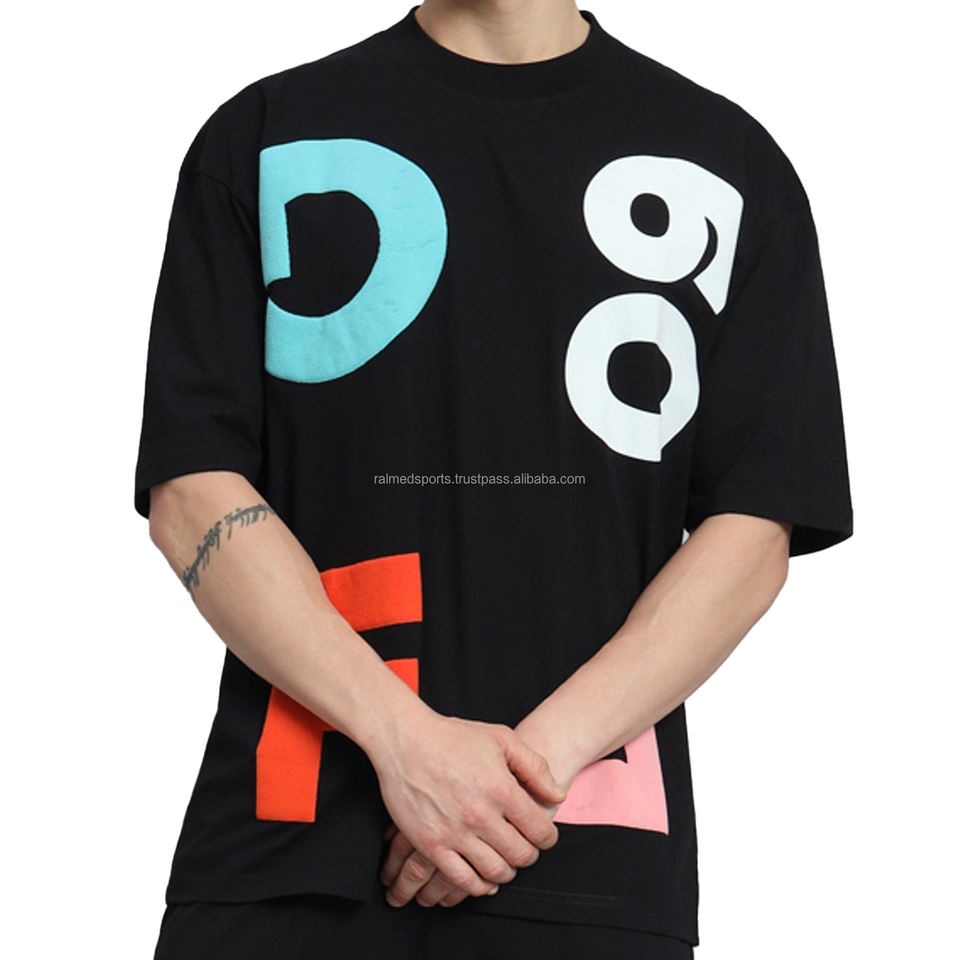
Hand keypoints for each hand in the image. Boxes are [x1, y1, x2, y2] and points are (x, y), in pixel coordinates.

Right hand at [368, 710, 567, 907]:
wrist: (405, 740)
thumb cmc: (454, 737)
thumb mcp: (502, 739)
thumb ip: (535, 768)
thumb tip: (558, 795)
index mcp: (502, 789)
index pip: (540, 832)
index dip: (547, 837)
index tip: (542, 836)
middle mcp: (481, 815)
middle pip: (521, 855)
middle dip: (528, 855)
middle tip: (524, 848)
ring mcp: (454, 832)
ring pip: (494, 872)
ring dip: (506, 872)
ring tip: (504, 861)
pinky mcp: (430, 844)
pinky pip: (462, 880)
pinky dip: (478, 885)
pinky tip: (482, 878)